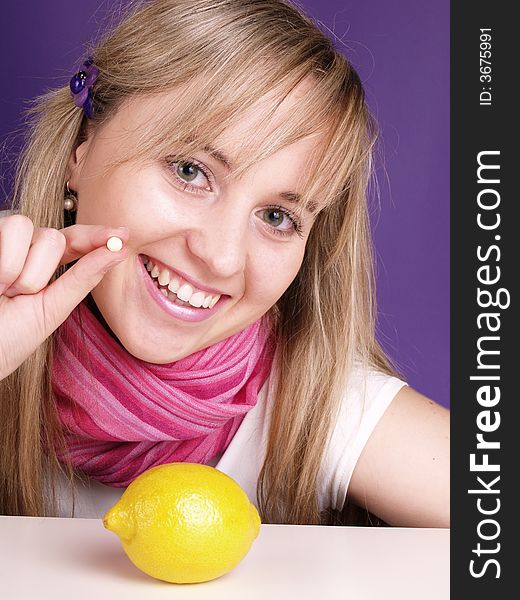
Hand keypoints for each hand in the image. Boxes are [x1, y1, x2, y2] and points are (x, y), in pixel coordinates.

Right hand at [0, 215, 129, 379]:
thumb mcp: (51, 309)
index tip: (123, 234)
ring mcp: (3, 241)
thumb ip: (84, 277)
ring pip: (32, 229)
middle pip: (55, 237)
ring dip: (22, 270)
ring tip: (2, 290)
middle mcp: (23, 248)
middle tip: (18, 296)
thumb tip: (120, 249)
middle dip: (41, 272)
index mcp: (43, 265)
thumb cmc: (7, 339)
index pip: (75, 241)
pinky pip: (12, 228)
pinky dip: (6, 261)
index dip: (98, 236)